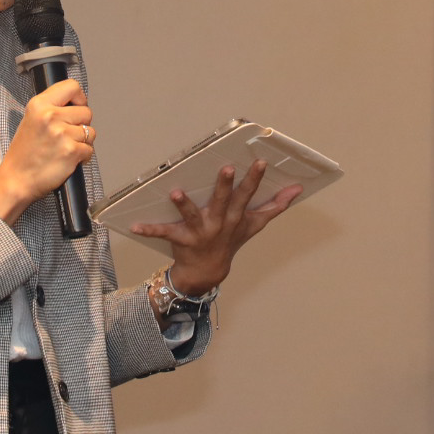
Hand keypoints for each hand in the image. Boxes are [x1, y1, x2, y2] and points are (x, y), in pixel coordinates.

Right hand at [0, 79, 92, 224]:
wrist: (16, 180)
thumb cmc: (23, 154)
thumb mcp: (31, 119)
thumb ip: (51, 108)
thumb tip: (76, 103)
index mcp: (39, 105)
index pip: (72, 86)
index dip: (79, 97)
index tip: (77, 106)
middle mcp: (50, 116)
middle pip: (86, 111)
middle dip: (81, 124)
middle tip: (67, 135)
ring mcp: (62, 134)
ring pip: (90, 132)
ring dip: (82, 142)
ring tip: (65, 148)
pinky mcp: (71, 151)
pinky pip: (89, 150)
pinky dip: (82, 157)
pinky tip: (67, 159)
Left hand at [130, 160, 301, 294]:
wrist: (208, 271)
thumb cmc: (230, 241)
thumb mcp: (254, 225)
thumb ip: (276, 206)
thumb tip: (298, 189)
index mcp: (236, 217)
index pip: (248, 195)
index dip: (255, 179)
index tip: (260, 162)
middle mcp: (220, 223)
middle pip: (224, 202)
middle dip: (225, 186)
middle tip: (226, 167)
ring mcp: (200, 232)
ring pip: (192, 216)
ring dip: (184, 204)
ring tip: (175, 191)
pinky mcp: (181, 240)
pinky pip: (164, 233)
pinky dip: (149, 230)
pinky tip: (135, 225)